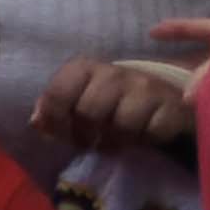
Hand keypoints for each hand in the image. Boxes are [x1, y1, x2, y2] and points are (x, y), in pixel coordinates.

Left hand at [27, 46, 203, 155]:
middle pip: (89, 112)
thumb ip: (56, 107)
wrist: (164, 93)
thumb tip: (37, 123)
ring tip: (116, 139)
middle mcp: (115, 73)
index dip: (54, 119)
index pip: (58, 93)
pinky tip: (143, 135)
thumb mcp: (81, 97)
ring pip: (122, 125)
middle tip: (91, 142)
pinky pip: (152, 133)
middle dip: (86, 135)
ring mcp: (147, 88)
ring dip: (117, 141)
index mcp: (85, 68)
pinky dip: (146, 140)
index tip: (59, 133)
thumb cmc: (113, 98)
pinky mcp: (173, 106)